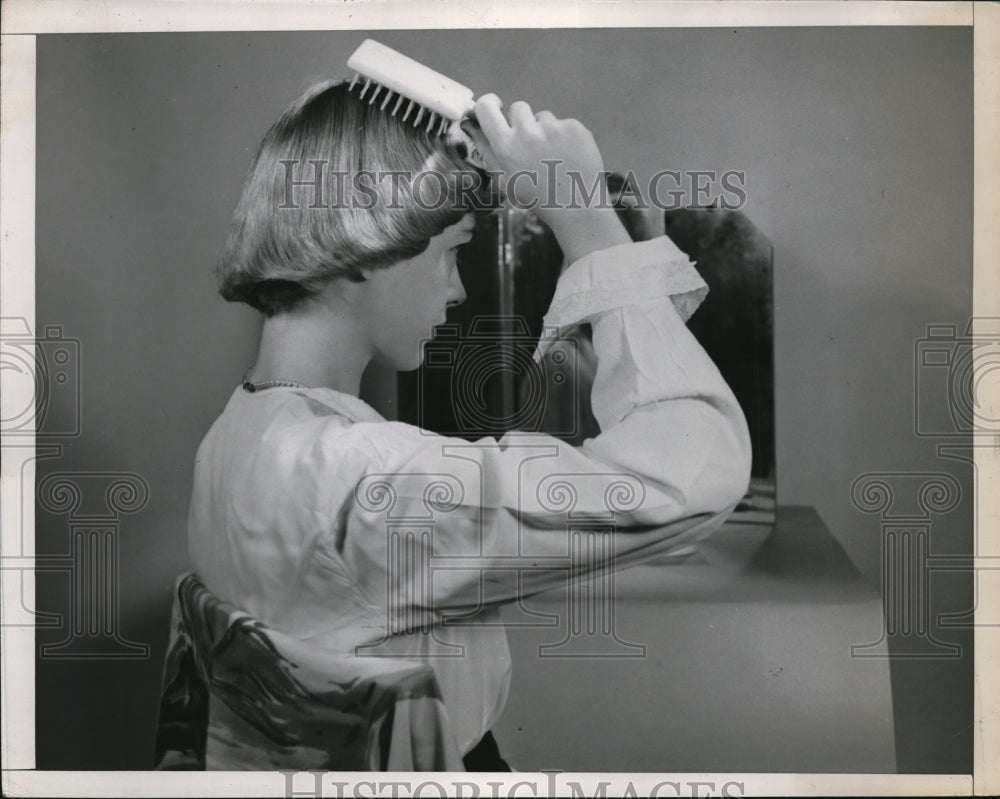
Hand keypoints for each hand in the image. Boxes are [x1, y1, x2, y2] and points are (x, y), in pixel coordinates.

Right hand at [466, 95, 629, 262]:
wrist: (576, 207)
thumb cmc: (537, 196)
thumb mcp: (505, 179)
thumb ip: (486, 150)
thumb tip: (470, 124)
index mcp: (506, 147)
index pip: (486, 107)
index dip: (489, 103)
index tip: (496, 106)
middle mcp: (528, 133)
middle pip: (518, 107)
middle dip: (522, 121)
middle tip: (531, 146)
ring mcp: (553, 128)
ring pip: (543, 116)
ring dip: (544, 130)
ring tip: (552, 156)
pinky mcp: (574, 127)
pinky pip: (563, 123)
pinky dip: (564, 135)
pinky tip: (568, 155)